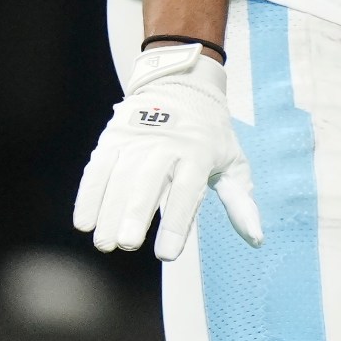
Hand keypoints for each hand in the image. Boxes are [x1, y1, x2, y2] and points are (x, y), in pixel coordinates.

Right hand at [72, 44, 262, 260]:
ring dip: (109, 212)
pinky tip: (84, 222)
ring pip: (119, 178)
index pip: (187, 191)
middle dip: (135, 214)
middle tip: (127, 244)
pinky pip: (97, 169)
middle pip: (148, 183)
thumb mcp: (233, 162)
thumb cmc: (211, 136)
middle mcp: (167, 145)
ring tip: (104, 242)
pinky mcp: (113, 138)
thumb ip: (240, 202)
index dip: (177, 223)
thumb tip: (257, 239)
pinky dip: (88, 195)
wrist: (183, 86)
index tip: (167, 254)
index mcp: (199, 153)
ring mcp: (137, 140)